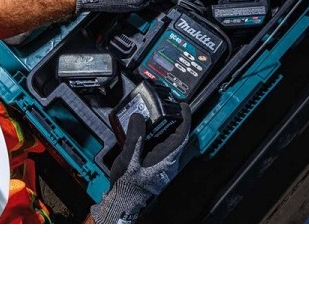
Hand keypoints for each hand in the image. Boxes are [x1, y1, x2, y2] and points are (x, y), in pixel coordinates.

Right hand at [90, 101, 190, 223]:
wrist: (124, 204)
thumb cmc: (127, 185)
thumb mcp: (128, 159)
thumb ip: (134, 137)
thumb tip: (138, 117)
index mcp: (166, 159)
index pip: (182, 134)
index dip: (185, 117)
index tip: (183, 105)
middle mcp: (169, 162)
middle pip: (177, 136)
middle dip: (173, 119)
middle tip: (164, 106)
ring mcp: (164, 166)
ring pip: (169, 142)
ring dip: (164, 128)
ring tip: (152, 116)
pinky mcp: (158, 168)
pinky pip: (162, 148)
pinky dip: (156, 137)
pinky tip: (143, 134)